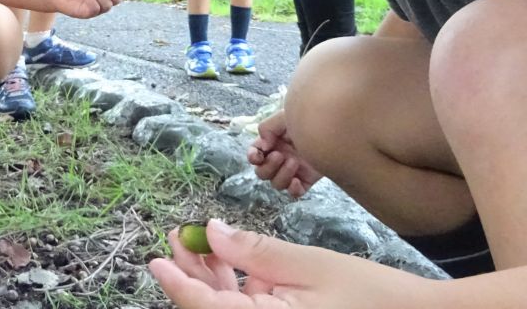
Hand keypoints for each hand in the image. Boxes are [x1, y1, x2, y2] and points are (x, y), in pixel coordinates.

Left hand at [150, 220, 429, 308]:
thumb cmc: (370, 295)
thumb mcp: (312, 265)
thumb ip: (259, 252)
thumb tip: (212, 231)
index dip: (178, 284)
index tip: (156, 259)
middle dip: (190, 276)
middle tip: (175, 238)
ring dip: (209, 278)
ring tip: (195, 241)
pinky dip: (234, 286)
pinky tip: (230, 258)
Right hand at [247, 110, 322, 197]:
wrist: (333, 131)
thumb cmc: (308, 120)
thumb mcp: (286, 117)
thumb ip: (268, 127)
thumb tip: (263, 145)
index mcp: (272, 144)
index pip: (255, 155)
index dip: (253, 157)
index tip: (259, 155)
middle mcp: (280, 158)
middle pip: (262, 173)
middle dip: (269, 166)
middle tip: (281, 155)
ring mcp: (292, 171)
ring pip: (276, 184)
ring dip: (282, 175)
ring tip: (295, 162)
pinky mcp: (305, 180)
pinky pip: (294, 193)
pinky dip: (293, 189)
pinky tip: (298, 181)